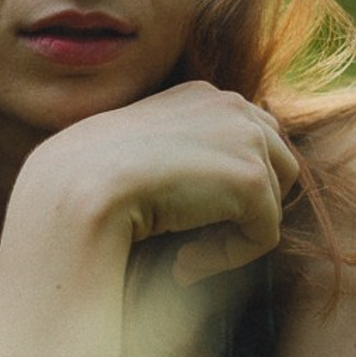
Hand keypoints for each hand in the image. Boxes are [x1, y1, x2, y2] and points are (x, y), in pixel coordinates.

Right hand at [34, 81, 300, 282]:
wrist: (76, 191)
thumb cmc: (91, 183)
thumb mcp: (138, 155)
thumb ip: (179, 155)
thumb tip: (212, 187)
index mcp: (201, 95)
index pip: (254, 136)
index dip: (234, 184)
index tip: (189, 214)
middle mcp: (230, 105)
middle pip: (279, 164)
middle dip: (248, 205)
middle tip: (196, 237)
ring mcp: (244, 138)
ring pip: (274, 200)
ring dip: (238, 232)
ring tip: (187, 251)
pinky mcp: (250, 179)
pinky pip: (265, 234)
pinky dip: (229, 257)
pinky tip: (184, 261)